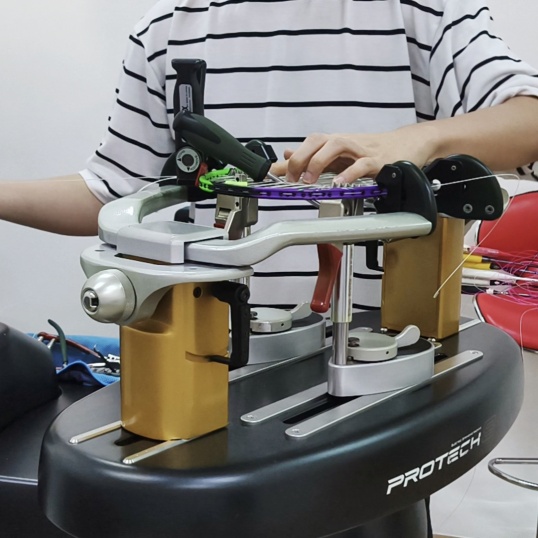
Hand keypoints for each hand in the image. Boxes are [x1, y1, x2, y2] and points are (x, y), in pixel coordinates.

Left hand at [272, 124, 435, 183]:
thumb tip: (288, 155)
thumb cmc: (373, 150)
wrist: (407, 145)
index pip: (306, 146)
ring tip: (310, 180)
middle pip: (317, 140)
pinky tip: (341, 184)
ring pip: (336, 146)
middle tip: (291, 178)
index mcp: (334, 144)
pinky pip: (362, 164)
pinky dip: (350, 174)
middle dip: (300, 158)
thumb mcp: (340, 154)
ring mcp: (361, 150)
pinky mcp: (378, 160)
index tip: (268, 174)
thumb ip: (315, 157)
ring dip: (319, 162)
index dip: (286, 160)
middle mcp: (345, 143)